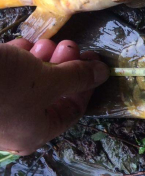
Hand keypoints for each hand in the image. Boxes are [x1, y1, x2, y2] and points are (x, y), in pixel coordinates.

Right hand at [0, 39, 108, 154]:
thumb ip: (78, 76)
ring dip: (40, 60)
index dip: (86, 83)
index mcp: (35, 133)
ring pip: (28, 84)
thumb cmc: (3, 85)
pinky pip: (6, 78)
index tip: (92, 59)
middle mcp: (14, 128)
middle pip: (50, 95)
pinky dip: (16, 60)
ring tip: (43, 42)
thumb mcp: (48, 79)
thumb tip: (103, 74)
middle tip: (68, 45)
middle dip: (63, 67)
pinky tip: (18, 44)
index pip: (72, 110)